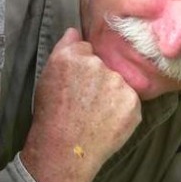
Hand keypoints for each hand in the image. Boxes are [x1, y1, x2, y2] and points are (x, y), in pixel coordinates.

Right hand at [20, 27, 141, 181]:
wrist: (63, 151)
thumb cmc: (51, 115)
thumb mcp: (47, 76)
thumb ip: (64, 48)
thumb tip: (76, 31)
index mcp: (72, 57)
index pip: (86, 49)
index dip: (81, 66)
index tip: (74, 83)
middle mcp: (98, 66)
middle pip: (105, 64)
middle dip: (98, 78)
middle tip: (84, 101)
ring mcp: (118, 84)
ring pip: (119, 82)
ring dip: (112, 93)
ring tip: (95, 114)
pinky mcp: (133, 103)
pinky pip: (129, 100)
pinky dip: (121, 109)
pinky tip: (106, 122)